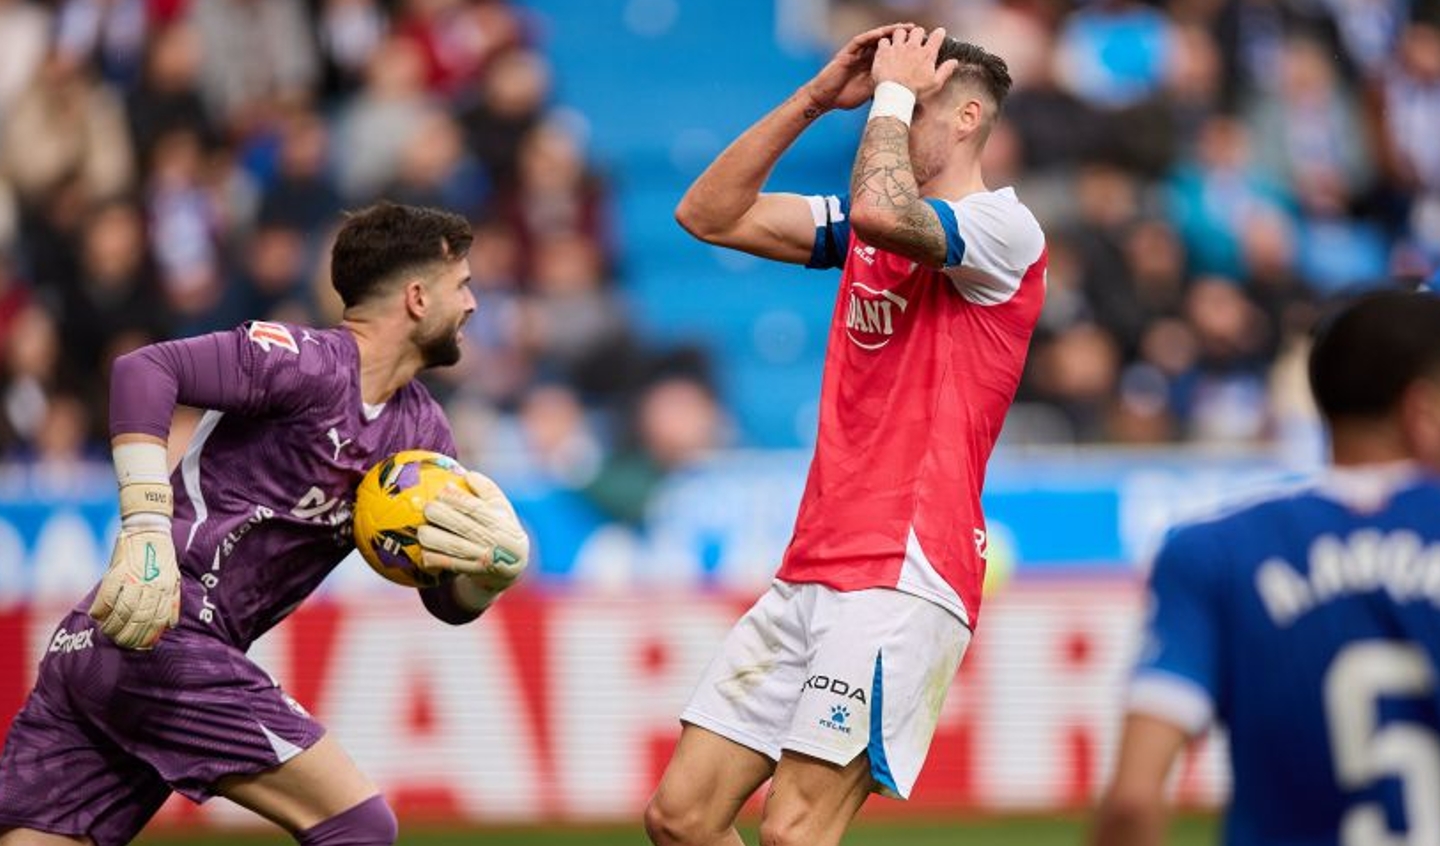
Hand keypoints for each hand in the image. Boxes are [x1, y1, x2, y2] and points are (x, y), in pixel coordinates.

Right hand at [89, 525, 180, 649]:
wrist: (149, 530)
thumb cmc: (162, 557)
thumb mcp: (175, 578)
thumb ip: (173, 601)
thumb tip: (170, 625)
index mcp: (166, 589)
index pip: (157, 620)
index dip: (148, 636)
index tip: (140, 646)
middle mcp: (151, 586)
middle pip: (138, 619)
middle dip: (129, 636)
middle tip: (121, 643)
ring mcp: (133, 578)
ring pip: (122, 611)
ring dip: (113, 626)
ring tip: (108, 633)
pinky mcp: (117, 571)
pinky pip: (107, 595)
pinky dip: (101, 609)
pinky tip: (98, 617)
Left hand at [417, 470, 529, 593]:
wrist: (512, 566)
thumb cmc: (502, 527)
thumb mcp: (502, 508)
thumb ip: (487, 490)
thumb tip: (468, 474)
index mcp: (502, 523)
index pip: (477, 509)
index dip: (459, 499)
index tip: (442, 490)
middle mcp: (494, 541)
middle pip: (465, 527)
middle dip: (444, 517)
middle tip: (427, 508)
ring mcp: (485, 558)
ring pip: (457, 549)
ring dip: (437, 540)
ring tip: (421, 532)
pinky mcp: (475, 572)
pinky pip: (453, 566)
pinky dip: (437, 560)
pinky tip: (423, 555)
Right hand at [804, 22, 913, 111]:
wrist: (826, 99)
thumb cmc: (846, 97)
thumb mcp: (871, 90)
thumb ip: (884, 82)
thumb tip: (903, 84)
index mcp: (874, 65)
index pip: (893, 53)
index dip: (907, 49)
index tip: (924, 47)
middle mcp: (867, 56)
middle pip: (888, 42)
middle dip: (903, 36)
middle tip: (920, 32)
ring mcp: (857, 53)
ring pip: (876, 38)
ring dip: (890, 31)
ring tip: (904, 27)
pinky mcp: (847, 53)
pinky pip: (860, 41)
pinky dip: (871, 36)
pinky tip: (882, 33)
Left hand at [871, 26, 958, 99]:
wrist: (895, 95)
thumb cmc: (916, 92)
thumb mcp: (935, 84)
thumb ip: (945, 70)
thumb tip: (954, 62)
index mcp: (927, 54)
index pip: (937, 36)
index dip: (939, 33)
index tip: (938, 35)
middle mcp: (913, 47)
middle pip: (918, 31)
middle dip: (918, 34)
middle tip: (915, 42)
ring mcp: (898, 48)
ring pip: (900, 32)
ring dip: (901, 36)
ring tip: (899, 44)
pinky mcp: (884, 52)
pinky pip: (884, 40)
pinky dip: (885, 44)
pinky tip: (886, 51)